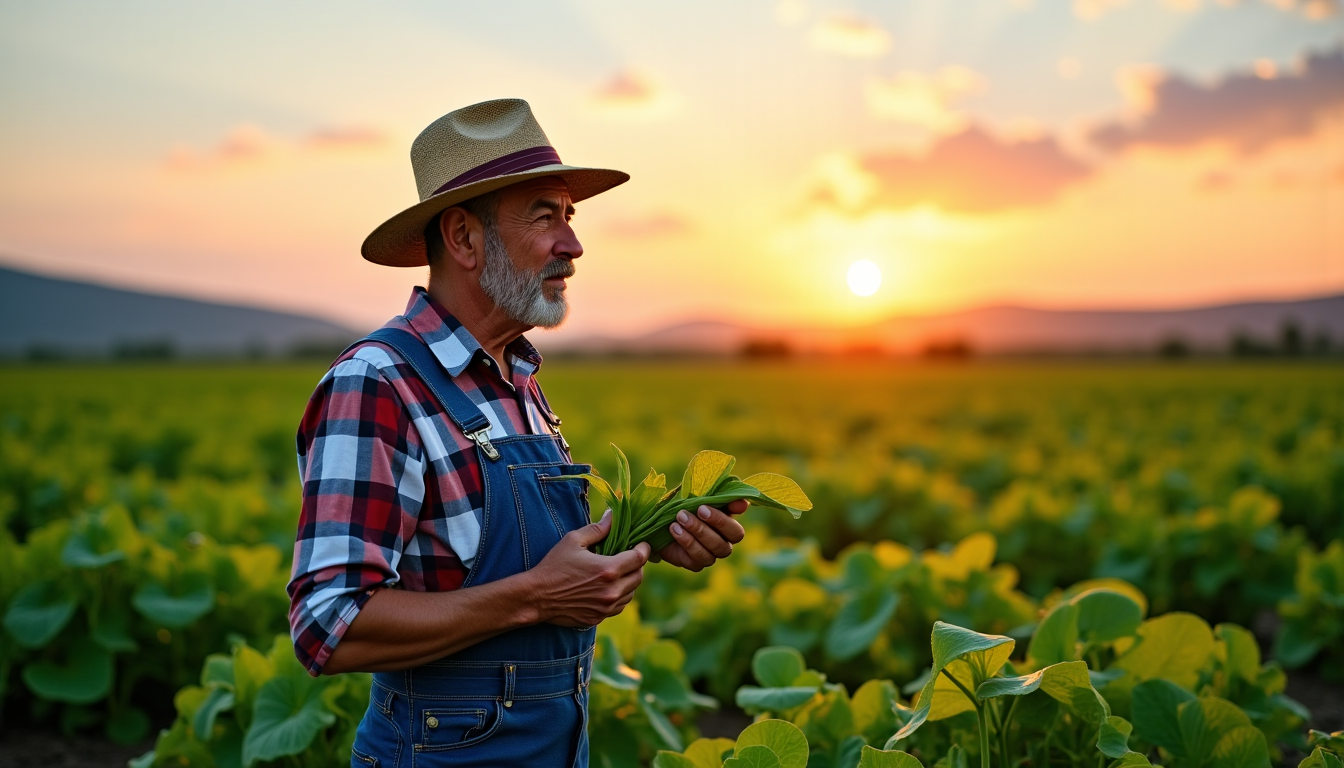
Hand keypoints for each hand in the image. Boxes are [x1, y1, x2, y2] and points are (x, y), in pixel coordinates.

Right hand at [526, 510, 649, 626]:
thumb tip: (613, 516)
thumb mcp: (573, 541)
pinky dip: (619, 596)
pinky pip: (619, 606)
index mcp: (608, 570)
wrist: (537, 597)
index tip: (642, 544)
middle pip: (639, 577)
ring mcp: (606, 607)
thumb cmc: (554, 566)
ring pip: (631, 593)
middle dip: (637, 565)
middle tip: (629, 557)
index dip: (643, 549)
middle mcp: (611, 591)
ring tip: (618, 572)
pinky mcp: (599, 618)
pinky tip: (608, 588)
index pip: (639, 558)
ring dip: (629, 582)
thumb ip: (597, 529)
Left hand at [657, 500, 747, 571]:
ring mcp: (710, 557)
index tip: (702, 508)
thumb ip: (724, 499)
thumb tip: (743, 504)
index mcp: (729, 529)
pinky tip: (674, 529)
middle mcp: (723, 545)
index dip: (722, 522)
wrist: (666, 518)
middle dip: (703, 529)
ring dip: (693, 535)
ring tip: (679, 519)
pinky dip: (685, 542)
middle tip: (685, 514)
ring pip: (709, 555)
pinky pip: (695, 559)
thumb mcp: (704, 497)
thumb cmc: (690, 505)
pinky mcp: (695, 564)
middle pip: (723, 546)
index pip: (736, 533)